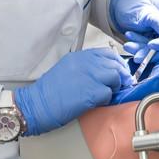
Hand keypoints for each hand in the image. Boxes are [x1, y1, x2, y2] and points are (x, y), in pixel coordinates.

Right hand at [14, 49, 131, 135]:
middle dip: (121, 75)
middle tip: (121, 84)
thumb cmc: (48, 92)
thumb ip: (85, 67)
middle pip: (114, 64)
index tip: (119, 71)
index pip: (107, 53)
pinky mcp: (91, 92)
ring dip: (115, 86)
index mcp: (79, 57)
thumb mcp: (66, 69)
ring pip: (115, 77)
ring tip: (108, 93)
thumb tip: (103, 72)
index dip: (117, 63)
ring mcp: (89, 76)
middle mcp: (86, 63)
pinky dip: (107, 99)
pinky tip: (98, 102)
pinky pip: (109, 93)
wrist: (37, 104)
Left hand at [109, 0, 158, 60]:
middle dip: (153, 50)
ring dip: (143, 51)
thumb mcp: (144, 11)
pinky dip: (139, 49)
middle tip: (138, 52)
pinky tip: (130, 43)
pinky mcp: (155, 40)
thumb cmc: (130, 2)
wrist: (117, 6)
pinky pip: (150, 50)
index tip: (152, 45)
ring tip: (130, 45)